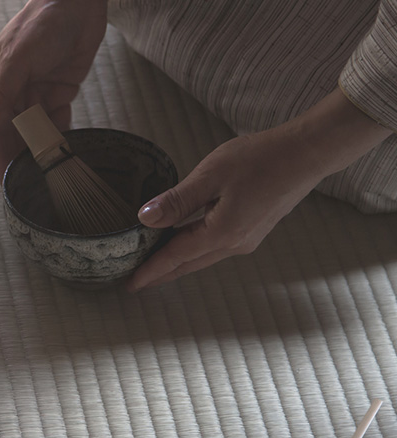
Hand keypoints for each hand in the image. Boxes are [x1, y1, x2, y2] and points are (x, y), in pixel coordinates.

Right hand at [0, 0, 124, 177]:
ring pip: (38, 130)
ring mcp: (39, 92)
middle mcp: (16, 91)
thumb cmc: (41, 23)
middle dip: (23, 159)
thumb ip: (1, 96)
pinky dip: (61, 137)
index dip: (1, 156)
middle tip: (31, 190)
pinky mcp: (61, 90)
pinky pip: (59, 121)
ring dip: (43, 151)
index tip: (6, 184)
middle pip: (17, 133)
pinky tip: (65, 156)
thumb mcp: (18, 61)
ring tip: (50, 180)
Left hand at [128, 88, 391, 291]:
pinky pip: (214, 247)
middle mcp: (234, 244)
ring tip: (152, 265)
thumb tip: (144, 219)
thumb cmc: (261, 158)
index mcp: (221, 233)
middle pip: (188, 264)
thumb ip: (178, 200)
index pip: (175, 257)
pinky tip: (183, 243)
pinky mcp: (253, 229)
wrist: (308, 153)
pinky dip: (193, 250)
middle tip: (134, 282)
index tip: (129, 284)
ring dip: (177, 263)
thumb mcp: (212, 175)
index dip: (150, 270)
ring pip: (202, 257)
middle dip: (161, 274)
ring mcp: (247, 239)